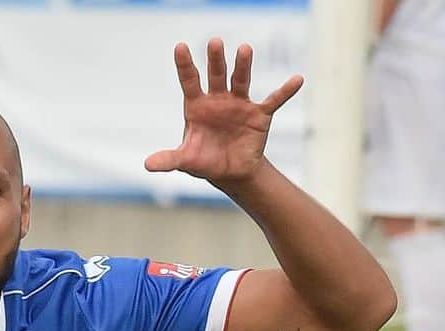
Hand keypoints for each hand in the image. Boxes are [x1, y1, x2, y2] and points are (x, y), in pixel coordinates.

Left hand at [145, 40, 302, 184]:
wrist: (230, 172)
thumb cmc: (205, 161)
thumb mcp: (186, 161)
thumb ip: (169, 160)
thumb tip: (147, 165)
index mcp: (197, 106)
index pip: (190, 81)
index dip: (185, 65)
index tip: (180, 47)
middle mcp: (218, 99)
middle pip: (216, 75)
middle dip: (216, 59)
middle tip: (215, 43)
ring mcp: (239, 104)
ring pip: (241, 80)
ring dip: (243, 66)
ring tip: (245, 49)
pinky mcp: (259, 114)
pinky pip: (274, 100)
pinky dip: (285, 91)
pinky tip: (296, 79)